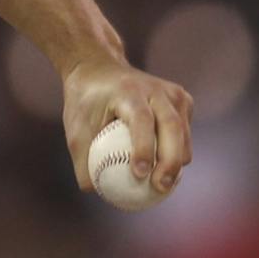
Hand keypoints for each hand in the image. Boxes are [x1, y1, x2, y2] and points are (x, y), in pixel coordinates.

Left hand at [60, 53, 193, 196]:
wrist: (98, 67)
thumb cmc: (85, 101)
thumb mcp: (75, 127)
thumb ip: (82, 159)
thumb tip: (93, 190)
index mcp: (128, 91)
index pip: (141, 120)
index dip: (143, 148)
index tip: (138, 174)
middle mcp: (155, 89)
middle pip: (172, 127)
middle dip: (169, 161)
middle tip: (160, 187)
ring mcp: (172, 93)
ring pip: (182, 133)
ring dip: (176, 160)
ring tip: (162, 185)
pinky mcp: (182, 100)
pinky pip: (184, 132)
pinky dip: (177, 151)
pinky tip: (165, 168)